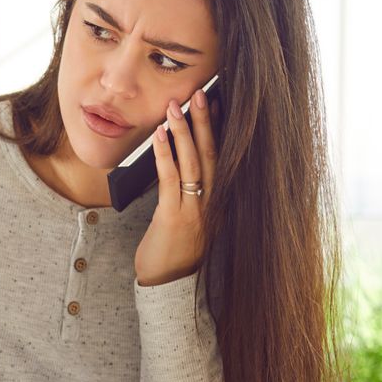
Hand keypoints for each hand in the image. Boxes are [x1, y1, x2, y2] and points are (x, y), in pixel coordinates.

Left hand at [133, 86, 216, 286]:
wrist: (167, 288)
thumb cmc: (173, 254)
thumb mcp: (187, 221)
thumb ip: (187, 196)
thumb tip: (177, 166)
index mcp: (216, 202)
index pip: (220, 159)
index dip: (218, 131)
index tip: (216, 104)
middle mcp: (211, 204)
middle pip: (212, 155)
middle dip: (206, 122)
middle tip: (200, 93)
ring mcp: (195, 211)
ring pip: (193, 163)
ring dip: (184, 132)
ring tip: (177, 106)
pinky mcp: (174, 218)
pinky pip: (171, 180)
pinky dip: (165, 155)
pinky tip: (161, 135)